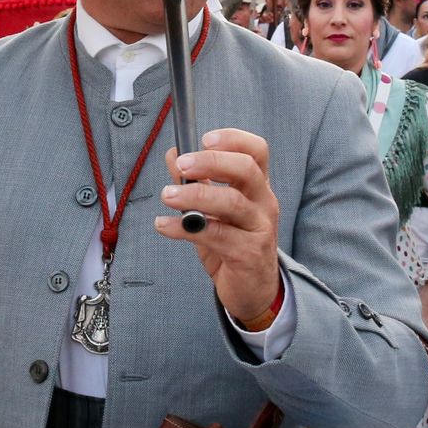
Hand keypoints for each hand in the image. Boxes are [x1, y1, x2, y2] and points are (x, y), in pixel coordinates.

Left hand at [156, 129, 280, 320]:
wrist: (252, 289)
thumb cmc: (233, 243)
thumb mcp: (214, 210)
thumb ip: (196, 181)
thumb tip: (172, 154)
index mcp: (257, 186)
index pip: (256, 151)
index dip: (233, 139)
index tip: (205, 139)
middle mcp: (263, 202)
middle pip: (246, 170)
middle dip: (211, 162)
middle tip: (181, 164)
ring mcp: (259, 228)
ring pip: (232, 203)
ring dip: (195, 195)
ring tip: (167, 195)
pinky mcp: (248, 254)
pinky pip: (216, 236)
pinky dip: (185, 228)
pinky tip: (164, 225)